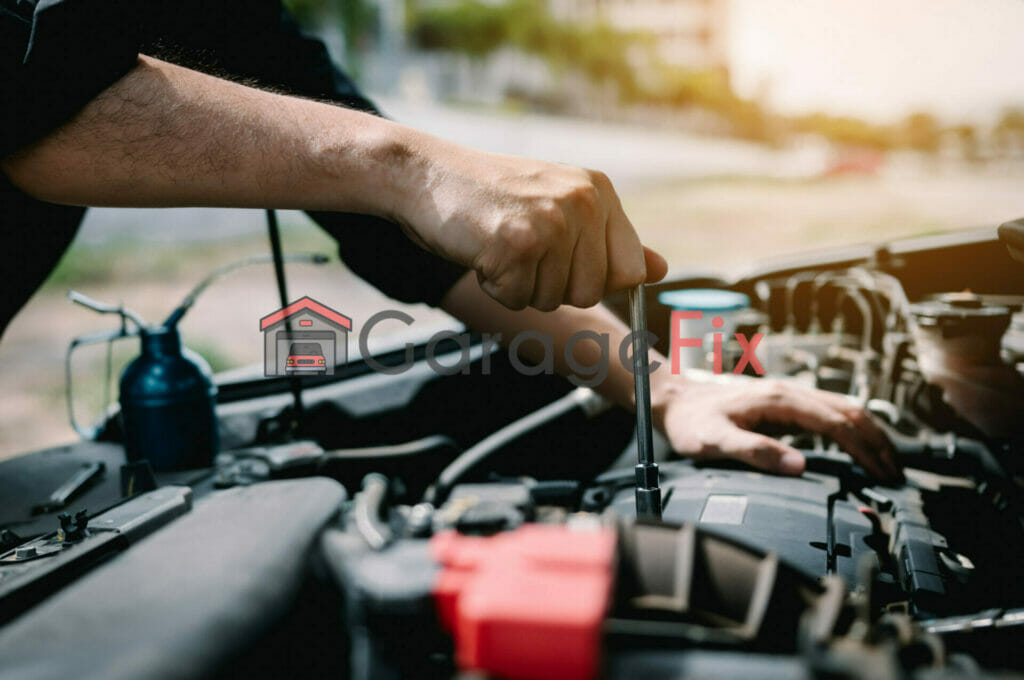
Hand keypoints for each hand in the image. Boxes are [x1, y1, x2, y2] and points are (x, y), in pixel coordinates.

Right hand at [398, 143, 666, 310]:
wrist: (425, 173)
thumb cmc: (491, 196)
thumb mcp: (559, 206)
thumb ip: (611, 240)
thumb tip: (660, 271)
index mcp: (598, 190)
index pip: (631, 271)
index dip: (597, 281)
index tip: (563, 264)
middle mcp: (581, 202)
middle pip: (591, 292)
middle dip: (554, 287)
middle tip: (522, 250)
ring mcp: (549, 222)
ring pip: (554, 300)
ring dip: (522, 286)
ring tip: (500, 245)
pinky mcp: (516, 244)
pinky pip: (517, 299)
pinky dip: (495, 286)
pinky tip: (482, 251)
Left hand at [653, 378, 901, 482]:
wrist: (674, 400)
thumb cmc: (691, 423)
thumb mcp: (715, 442)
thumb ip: (756, 452)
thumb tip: (800, 466)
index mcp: (779, 400)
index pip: (836, 423)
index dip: (863, 449)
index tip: (882, 474)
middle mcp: (789, 393)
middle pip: (849, 411)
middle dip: (877, 442)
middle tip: (896, 474)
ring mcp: (788, 397)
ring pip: (842, 409)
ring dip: (868, 434)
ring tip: (886, 464)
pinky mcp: (784, 406)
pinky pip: (828, 414)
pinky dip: (851, 431)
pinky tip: (857, 450)